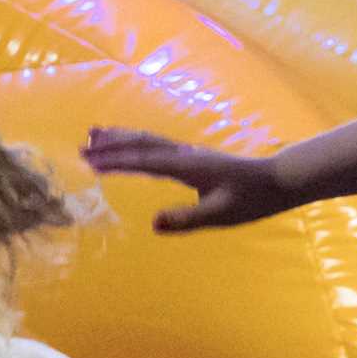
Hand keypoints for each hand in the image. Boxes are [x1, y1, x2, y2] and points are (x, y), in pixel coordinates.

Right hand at [84, 127, 294, 234]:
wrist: (276, 181)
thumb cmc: (251, 200)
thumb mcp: (220, 215)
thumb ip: (187, 219)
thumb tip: (153, 223)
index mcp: (187, 166)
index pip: (145, 161)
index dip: (116, 162)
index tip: (90, 163)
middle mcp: (184, 154)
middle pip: (141, 143)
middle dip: (110, 145)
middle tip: (80, 147)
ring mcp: (186, 152)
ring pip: (147, 139)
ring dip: (120, 137)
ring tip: (93, 134)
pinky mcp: (190, 156)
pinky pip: (155, 143)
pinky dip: (135, 140)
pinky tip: (127, 143)